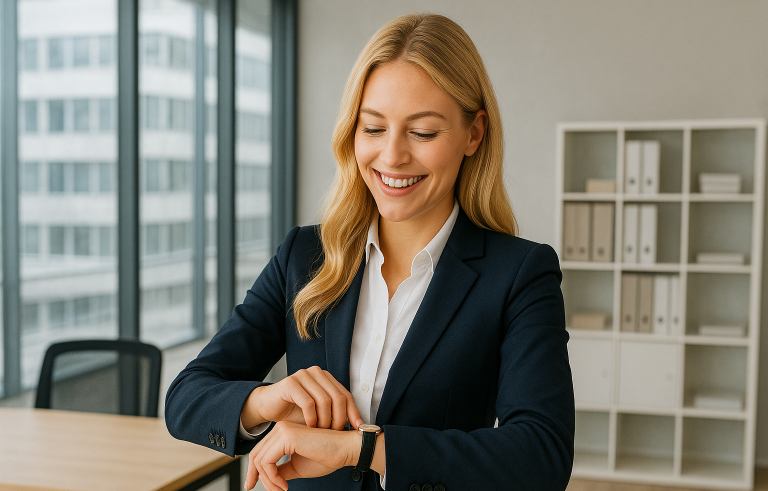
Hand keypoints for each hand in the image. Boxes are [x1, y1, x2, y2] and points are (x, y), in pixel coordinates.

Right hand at [241, 366, 362, 430]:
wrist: (269, 407)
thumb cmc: (295, 412)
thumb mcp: (319, 413)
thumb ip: (335, 414)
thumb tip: (360, 425)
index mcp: (326, 377)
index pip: (346, 395)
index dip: (353, 413)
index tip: (357, 429)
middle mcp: (316, 372)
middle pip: (338, 398)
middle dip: (338, 418)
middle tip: (333, 432)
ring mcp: (303, 375)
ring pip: (324, 400)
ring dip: (325, 420)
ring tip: (321, 431)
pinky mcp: (290, 383)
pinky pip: (308, 402)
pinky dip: (312, 418)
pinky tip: (310, 426)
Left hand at [244, 421, 357, 490]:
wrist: (344, 450)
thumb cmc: (326, 457)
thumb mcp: (297, 467)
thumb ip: (281, 470)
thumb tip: (266, 478)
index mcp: (282, 433)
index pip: (259, 452)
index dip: (255, 472)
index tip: (259, 487)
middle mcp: (280, 428)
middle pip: (255, 456)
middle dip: (256, 477)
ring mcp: (282, 431)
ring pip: (259, 461)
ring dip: (268, 481)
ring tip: (282, 489)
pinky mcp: (286, 438)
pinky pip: (267, 462)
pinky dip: (272, 478)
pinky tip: (285, 485)